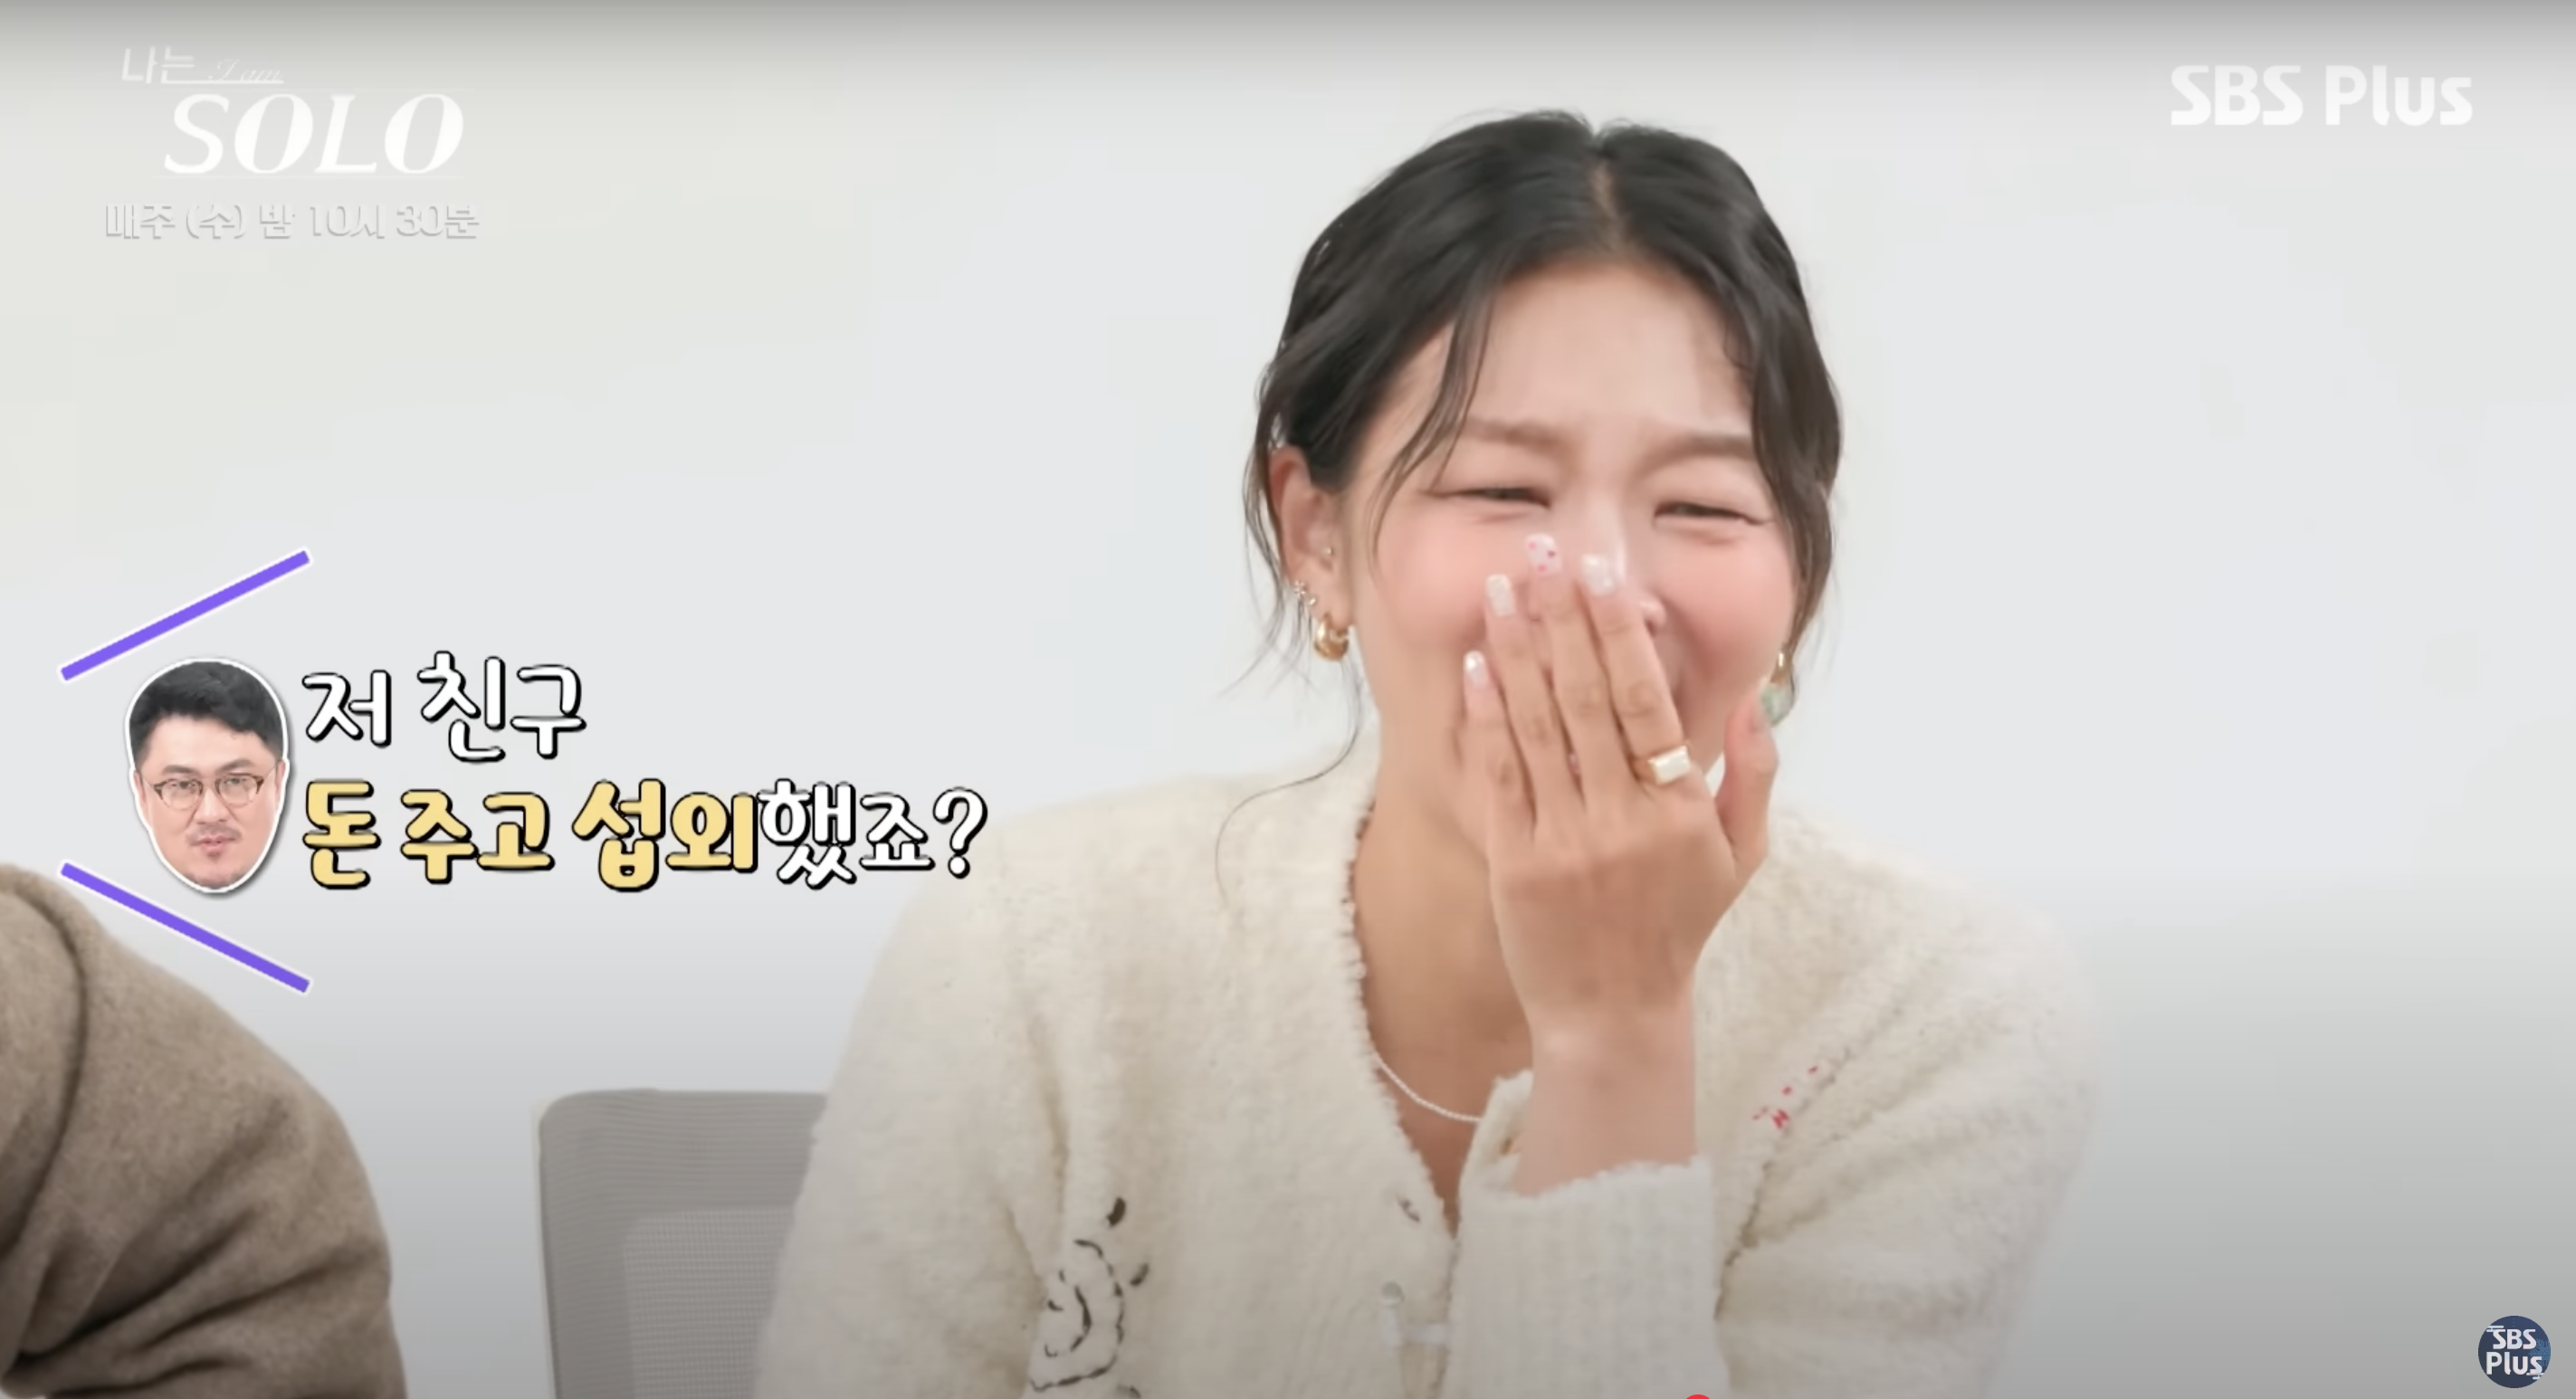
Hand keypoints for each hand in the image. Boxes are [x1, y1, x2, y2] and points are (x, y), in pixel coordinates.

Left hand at [1462, 534, 1779, 1050]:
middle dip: (1563, 620)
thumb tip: (1749, 697)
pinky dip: (1487, 717)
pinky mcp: (1514, 862)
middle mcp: (1622, 819)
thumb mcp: (1740, 857)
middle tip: (1543, 555)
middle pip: (1587, 699)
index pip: (1648, 703)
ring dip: (1516, 652)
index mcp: (1680, 810)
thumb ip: (1754, 774)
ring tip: (1502, 591)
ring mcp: (1564, 840)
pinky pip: (1499, 776)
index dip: (1622, 636)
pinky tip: (1476, 667)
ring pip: (1538, 727)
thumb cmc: (1679, 927)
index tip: (1605, 577)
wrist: (1614, 1014)